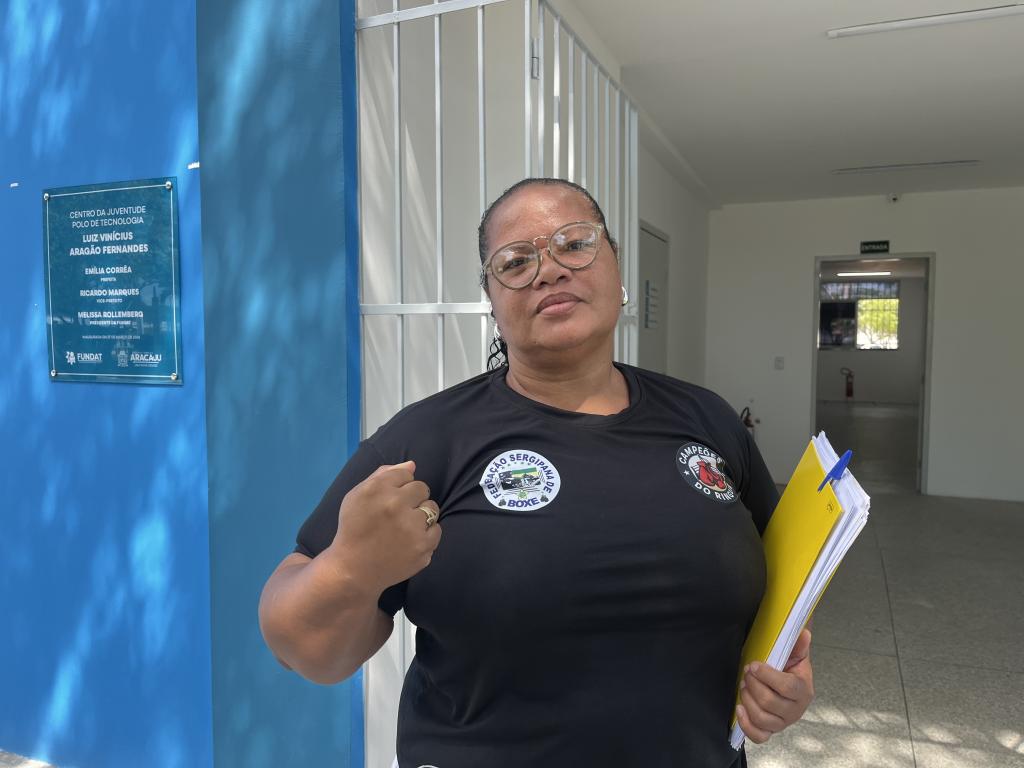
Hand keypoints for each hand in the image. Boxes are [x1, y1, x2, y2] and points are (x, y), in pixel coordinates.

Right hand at [328, 460, 441, 594]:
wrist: (354, 570)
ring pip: (432, 508)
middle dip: (412, 498)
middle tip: (398, 513)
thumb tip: (412, 465)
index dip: (399, 485)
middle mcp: (396, 505)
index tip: (390, 498)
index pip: (405, 473)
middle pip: (422, 488)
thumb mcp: (357, 496)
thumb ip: (383, 475)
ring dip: (422, 514)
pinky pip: (436, 530)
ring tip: (405, 527)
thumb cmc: (353, 528)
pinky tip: (410, 540)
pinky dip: (426, 534)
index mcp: (377, 489)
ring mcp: (412, 528)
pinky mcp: (423, 548)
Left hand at [735, 628, 814, 743]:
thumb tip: (803, 633)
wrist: (787, 686)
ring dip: (747, 699)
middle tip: (746, 673)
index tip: (753, 665)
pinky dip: (746, 724)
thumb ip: (798, 645)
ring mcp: (783, 723)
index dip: (767, 676)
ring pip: (762, 718)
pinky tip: (739, 708)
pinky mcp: (771, 731)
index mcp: (803, 690)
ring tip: (743, 686)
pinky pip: (759, 736)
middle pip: (770, 703)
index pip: (786, 687)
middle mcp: (795, 710)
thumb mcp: (795, 655)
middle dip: (753, 685)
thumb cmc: (789, 670)